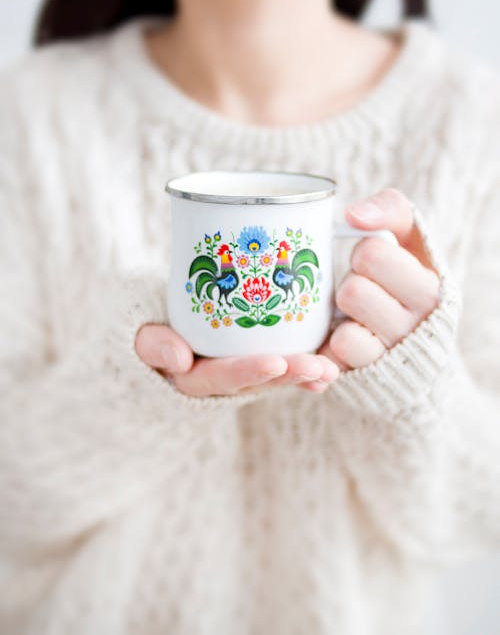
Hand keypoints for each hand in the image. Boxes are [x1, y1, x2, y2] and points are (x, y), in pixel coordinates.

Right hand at [135, 324, 338, 396]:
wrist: (151, 324)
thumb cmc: (142, 321)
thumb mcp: (135, 328)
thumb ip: (150, 342)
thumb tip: (178, 358)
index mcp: (187, 375)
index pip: (217, 377)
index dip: (246, 371)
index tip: (275, 362)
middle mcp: (215, 379)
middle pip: (254, 381)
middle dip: (287, 375)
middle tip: (318, 368)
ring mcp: (236, 372)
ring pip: (272, 377)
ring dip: (302, 375)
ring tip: (331, 370)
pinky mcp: (252, 361)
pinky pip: (280, 367)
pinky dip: (304, 371)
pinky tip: (330, 370)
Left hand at [319, 188, 439, 370]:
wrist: (416, 349)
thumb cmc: (404, 279)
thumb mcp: (410, 239)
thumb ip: (391, 210)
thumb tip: (353, 215)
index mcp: (432, 288)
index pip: (370, 253)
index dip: (362, 253)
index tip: (373, 261)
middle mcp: (417, 328)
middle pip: (352, 292)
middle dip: (348, 285)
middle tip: (361, 289)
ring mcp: (391, 358)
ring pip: (344, 334)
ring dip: (339, 320)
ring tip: (354, 316)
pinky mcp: (364, 379)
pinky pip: (332, 361)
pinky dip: (329, 348)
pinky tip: (342, 338)